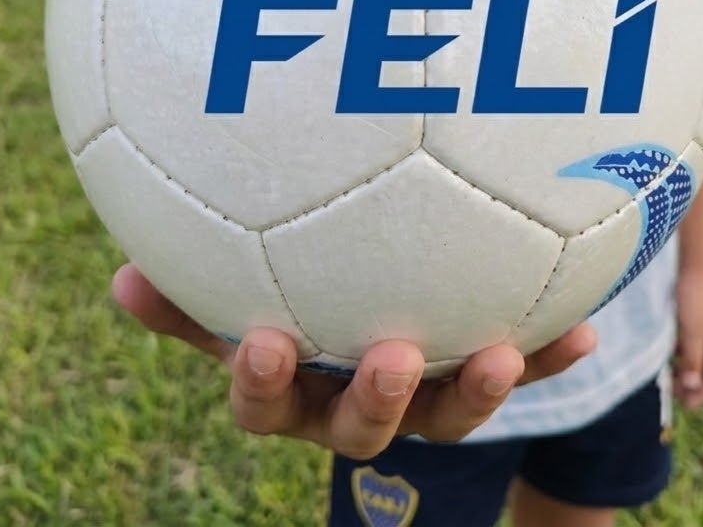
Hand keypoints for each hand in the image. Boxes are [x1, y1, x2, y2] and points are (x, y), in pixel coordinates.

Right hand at [112, 263, 596, 459]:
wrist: (364, 315)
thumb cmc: (285, 301)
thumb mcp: (235, 293)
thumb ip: (187, 295)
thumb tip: (120, 277)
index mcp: (294, 386)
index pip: (267, 402)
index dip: (262, 383)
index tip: (262, 341)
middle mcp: (356, 403)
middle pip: (363, 426)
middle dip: (376, 401)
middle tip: (392, 357)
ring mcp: (421, 396)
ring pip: (447, 414)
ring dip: (477, 390)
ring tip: (504, 353)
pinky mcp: (473, 376)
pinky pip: (511, 370)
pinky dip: (545, 357)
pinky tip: (582, 328)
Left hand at [673, 265, 702, 408]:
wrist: (695, 261)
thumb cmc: (695, 296)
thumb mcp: (692, 331)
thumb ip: (692, 358)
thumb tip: (691, 387)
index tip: (684, 404)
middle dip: (693, 386)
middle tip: (673, 394)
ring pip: (696, 356)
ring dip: (684, 369)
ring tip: (666, 376)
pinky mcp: (694, 315)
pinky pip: (688, 342)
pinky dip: (679, 352)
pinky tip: (664, 351)